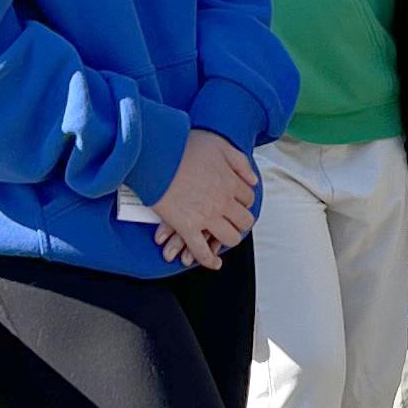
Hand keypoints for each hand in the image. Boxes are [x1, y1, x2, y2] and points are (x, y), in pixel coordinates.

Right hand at [149, 130, 257, 269]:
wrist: (155, 154)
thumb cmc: (183, 146)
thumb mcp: (218, 145)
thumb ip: (239, 162)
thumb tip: (252, 179)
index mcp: (230, 182)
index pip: (248, 198)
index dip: (243, 200)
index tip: (236, 201)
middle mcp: (223, 202)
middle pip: (244, 221)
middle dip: (241, 221)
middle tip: (233, 220)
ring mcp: (206, 217)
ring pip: (229, 238)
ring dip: (229, 239)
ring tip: (224, 237)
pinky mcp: (186, 227)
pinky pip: (201, 250)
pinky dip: (209, 260)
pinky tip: (214, 263)